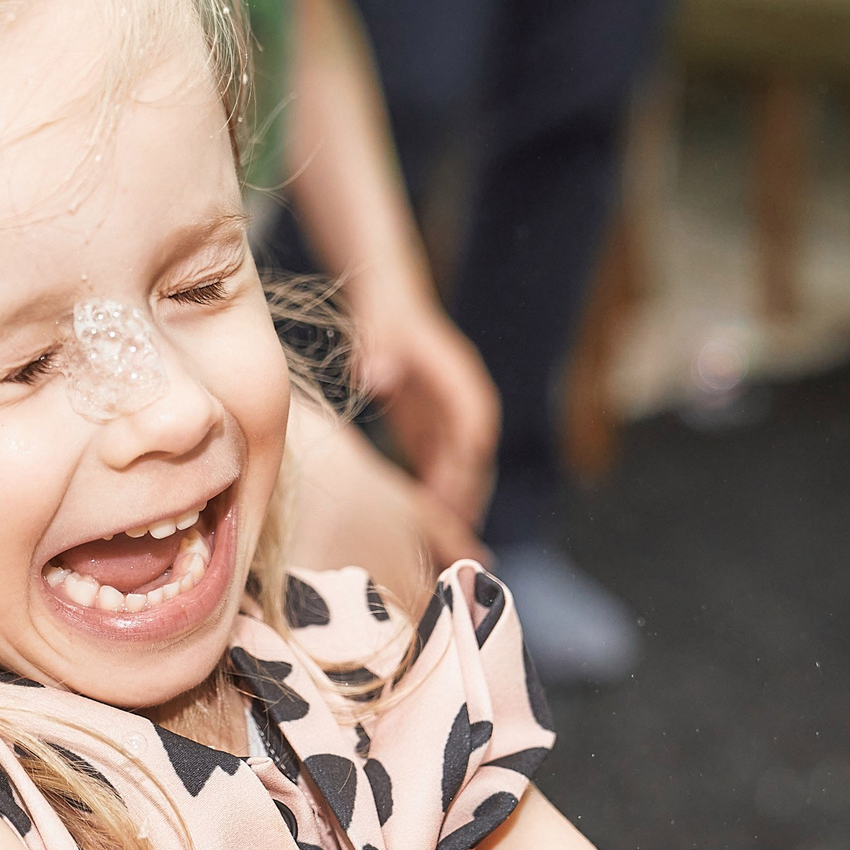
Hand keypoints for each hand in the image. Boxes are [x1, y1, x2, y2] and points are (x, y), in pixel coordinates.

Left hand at [347, 289, 497, 531]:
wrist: (389, 302)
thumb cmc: (385, 315)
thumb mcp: (381, 329)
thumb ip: (380, 353)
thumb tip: (375, 379)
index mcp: (459, 379)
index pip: (473, 426)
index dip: (465, 463)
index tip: (452, 497)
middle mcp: (464, 402)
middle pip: (475, 458)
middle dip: (467, 496)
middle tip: (452, 539)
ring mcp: (452, 418)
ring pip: (462, 471)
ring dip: (455, 505)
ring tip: (443, 547)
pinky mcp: (434, 428)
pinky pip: (441, 469)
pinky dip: (437, 498)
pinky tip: (422, 530)